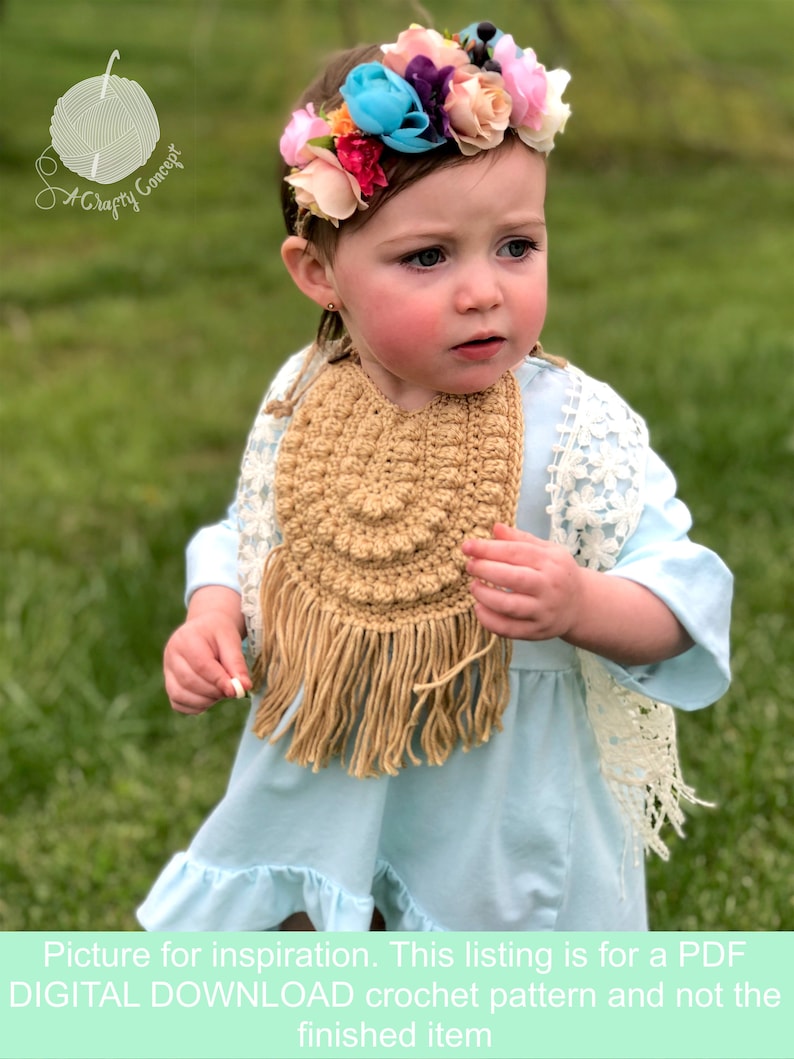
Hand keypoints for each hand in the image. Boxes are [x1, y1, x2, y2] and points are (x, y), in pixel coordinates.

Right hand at [163, 587, 250, 713]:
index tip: (234, 691)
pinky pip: (178, 703)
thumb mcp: (231, 640)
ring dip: (205, 700)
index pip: (201, 665)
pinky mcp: (169, 684)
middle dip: (214, 691)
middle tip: (232, 690)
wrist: (205, 628)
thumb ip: (237, 663)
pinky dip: (196, 706)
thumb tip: (244, 687)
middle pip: (189, 681)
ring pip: (180, 695)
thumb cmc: (219, 633)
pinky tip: (210, 698)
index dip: (218, 680)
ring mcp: (167, 670)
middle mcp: (171, 655)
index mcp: (185, 639)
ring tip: (221, 692)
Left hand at [462, 523, 581, 641]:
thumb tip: (495, 527)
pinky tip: (479, 608)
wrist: (579, 605)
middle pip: (513, 578)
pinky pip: (508, 629)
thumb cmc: (556, 572)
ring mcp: (543, 611)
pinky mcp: (536, 631)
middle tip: (470, 566)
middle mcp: (549, 587)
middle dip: (485, 570)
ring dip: (485, 596)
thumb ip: (520, 539)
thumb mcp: (546, 550)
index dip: (488, 549)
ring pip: (509, 606)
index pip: (516, 552)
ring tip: (473, 586)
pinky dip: (488, 620)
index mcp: (551, 562)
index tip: (467, 546)